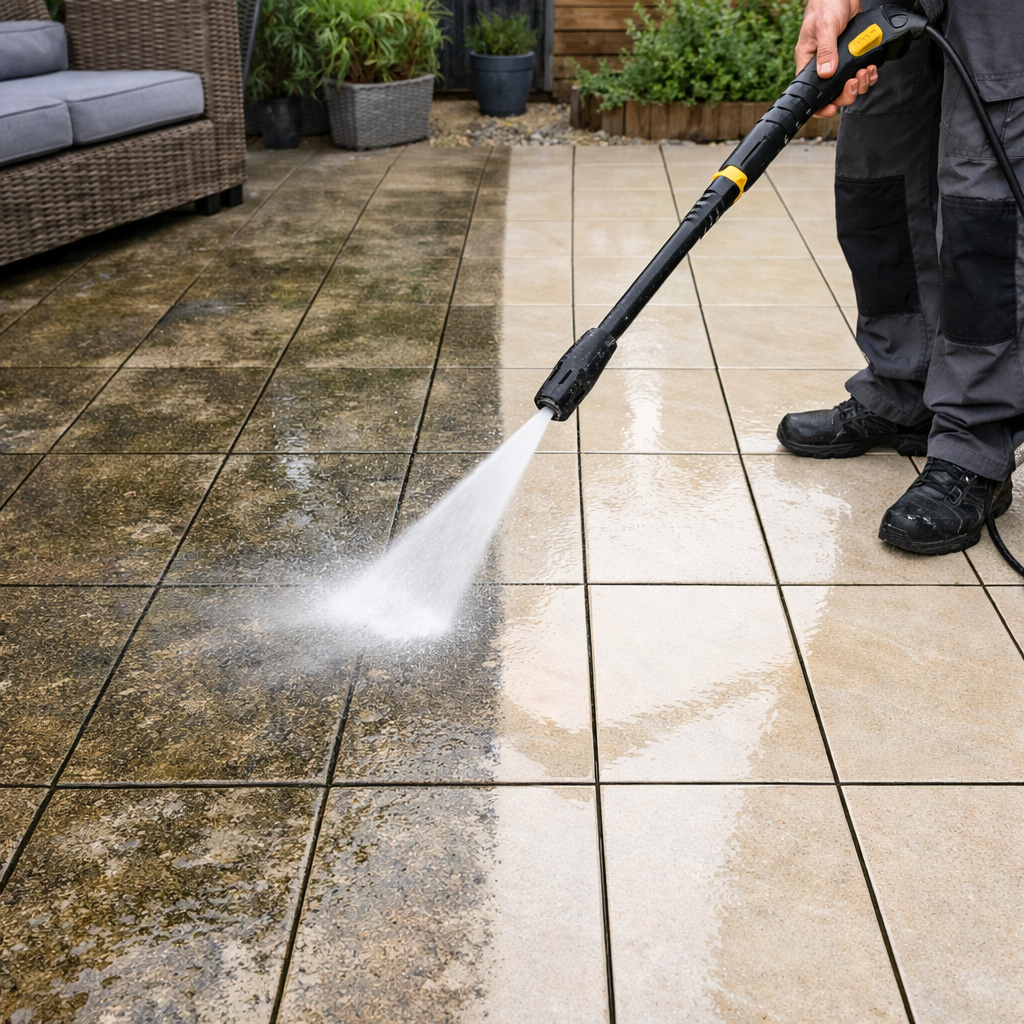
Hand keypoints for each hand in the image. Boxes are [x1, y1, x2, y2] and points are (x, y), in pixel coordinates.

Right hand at [796, 0, 878, 115]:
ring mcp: (838, 62)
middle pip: (834, 93)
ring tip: (867, 71)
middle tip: (855, 82)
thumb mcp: (825, 26)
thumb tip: (826, 73)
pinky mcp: (852, 56)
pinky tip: (872, 67)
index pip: (810, 93)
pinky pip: (860, 73)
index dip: (821, 106)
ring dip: (862, 83)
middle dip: (847, 93)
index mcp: (809, 63)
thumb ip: (826, 50)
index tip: (832, 108)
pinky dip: (869, 74)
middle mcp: (823, 66)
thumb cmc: (825, 5)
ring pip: (849, 85)